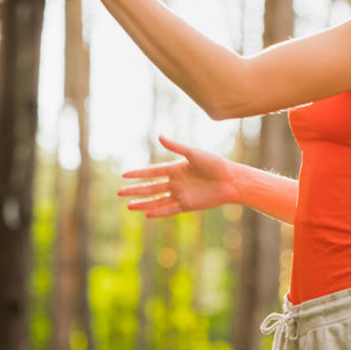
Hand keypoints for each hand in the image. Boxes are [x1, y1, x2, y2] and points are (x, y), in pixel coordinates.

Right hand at [117, 135, 236, 217]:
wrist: (231, 180)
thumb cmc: (215, 163)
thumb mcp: (193, 153)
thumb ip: (176, 147)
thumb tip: (159, 135)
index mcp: (176, 168)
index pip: (152, 172)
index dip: (138, 173)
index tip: (124, 174)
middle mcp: (176, 182)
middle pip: (151, 187)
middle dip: (135, 190)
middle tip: (119, 192)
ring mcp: (181, 194)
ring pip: (157, 200)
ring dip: (143, 203)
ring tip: (128, 205)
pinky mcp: (188, 205)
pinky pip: (169, 209)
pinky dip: (158, 212)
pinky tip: (146, 214)